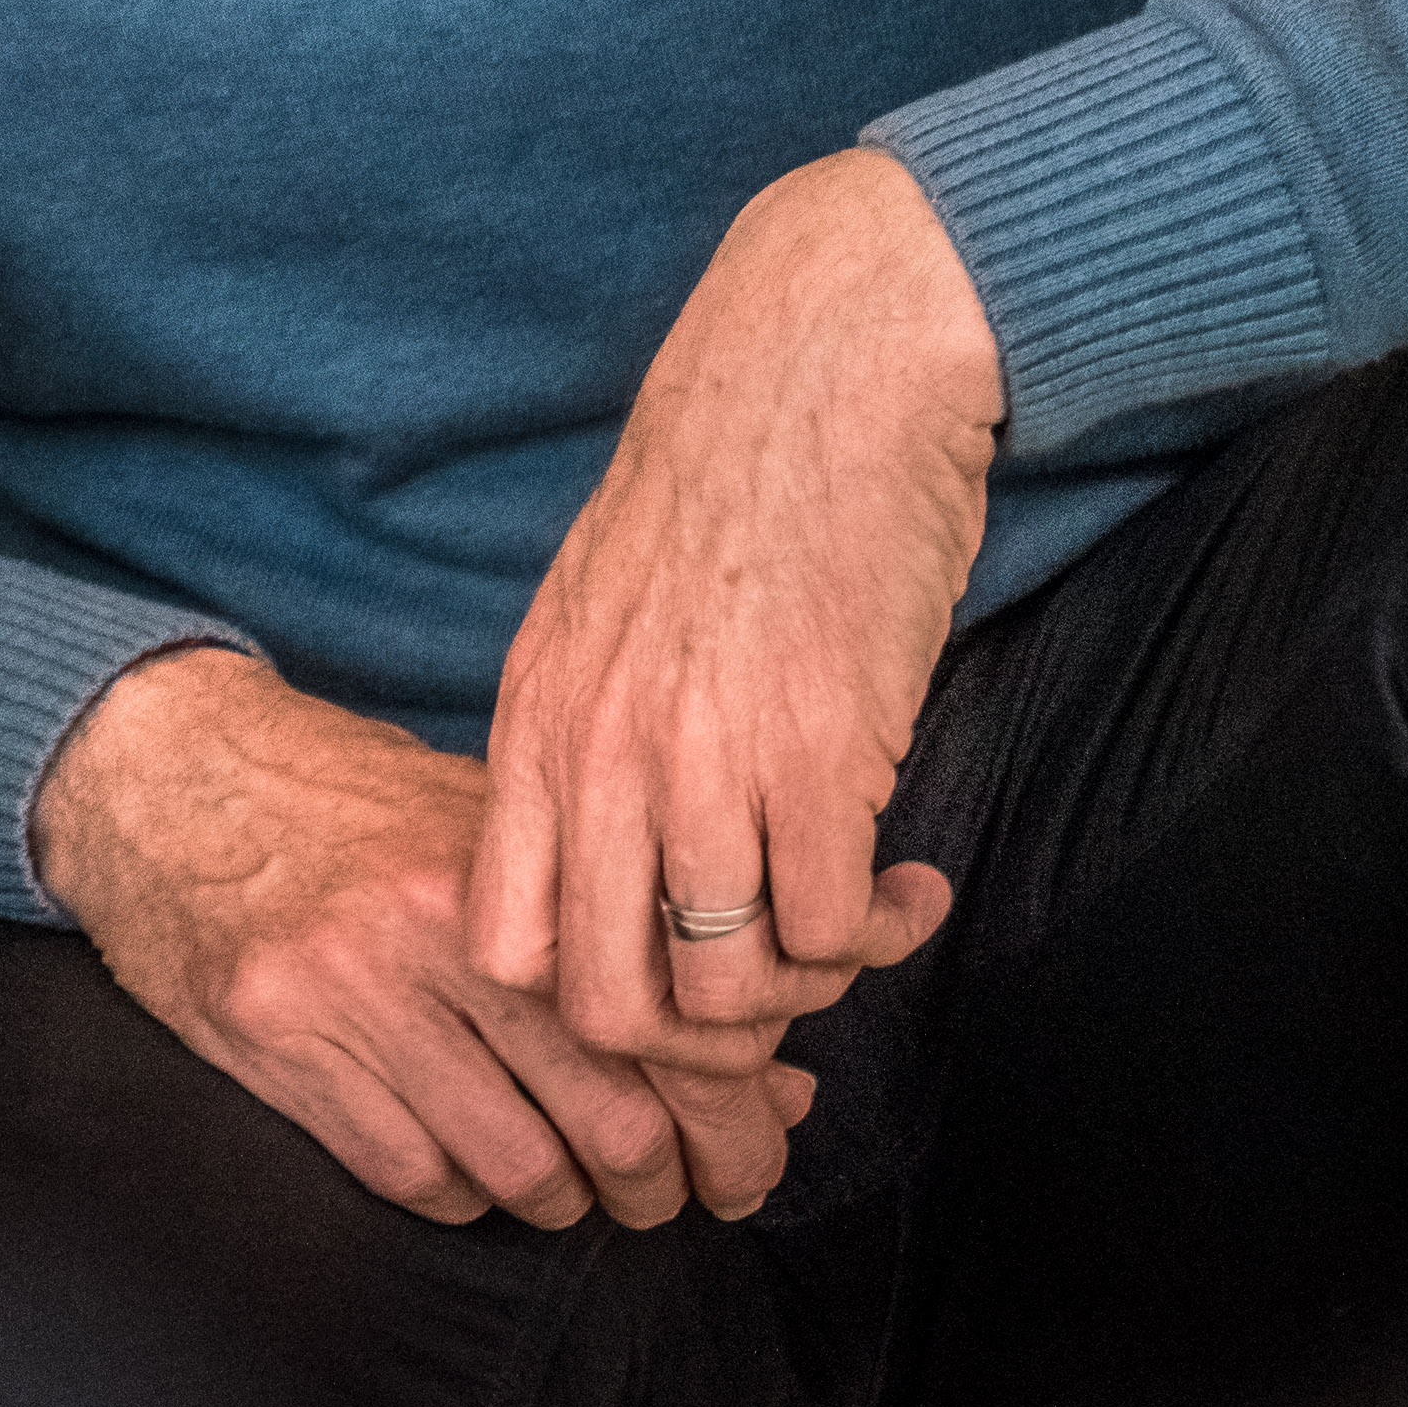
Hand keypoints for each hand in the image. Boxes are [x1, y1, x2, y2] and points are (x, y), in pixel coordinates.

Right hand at [31, 645, 812, 1227]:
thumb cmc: (347, 804)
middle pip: (607, 1117)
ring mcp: (346, 1000)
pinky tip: (474, 1163)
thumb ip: (617, 932)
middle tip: (678, 1191)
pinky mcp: (277, 1051)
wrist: (166, 774)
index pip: (663, 1027)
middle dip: (662, 1182)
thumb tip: (775, 1061)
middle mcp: (430, 936)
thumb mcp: (486, 825)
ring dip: (565, 1200)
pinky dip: (464, 1194)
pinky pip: (414, 1177)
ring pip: (516, 1167)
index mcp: (503, 868)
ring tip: (576, 1185)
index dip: (731, 1114)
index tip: (748, 1147)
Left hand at [465, 148, 994, 1079]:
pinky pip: (826, 931)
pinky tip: (903, 883)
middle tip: (769, 983)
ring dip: (800, 988)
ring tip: (848, 925)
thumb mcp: (605, 614)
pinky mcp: (818, 752)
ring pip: (726, 993)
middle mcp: (599, 755)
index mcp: (535, 721)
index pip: (504, 948)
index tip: (664, 970)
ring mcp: (702, 761)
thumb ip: (595, 742)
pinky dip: (870, 934)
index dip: (587, 1001)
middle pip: (608, 1009)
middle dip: (698, 1040)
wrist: (827, 365)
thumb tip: (627, 874)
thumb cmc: (731, 489)